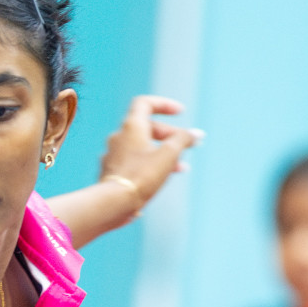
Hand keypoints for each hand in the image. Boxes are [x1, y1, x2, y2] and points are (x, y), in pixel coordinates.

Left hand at [98, 95, 203, 210]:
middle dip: (170, 135)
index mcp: (131, 126)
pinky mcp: (112, 173)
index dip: (164, 104)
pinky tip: (161, 178)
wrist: (114, 203)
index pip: (145, 103)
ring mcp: (113, 155)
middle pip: (147, 128)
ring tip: (181, 167)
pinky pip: (134, 163)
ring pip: (142, 148)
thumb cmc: (141, 176)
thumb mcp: (169, 154)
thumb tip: (195, 134)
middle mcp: (119, 137)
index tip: (180, 113)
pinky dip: (150, 165)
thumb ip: (183, 140)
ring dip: (163, 153)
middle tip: (188, 146)